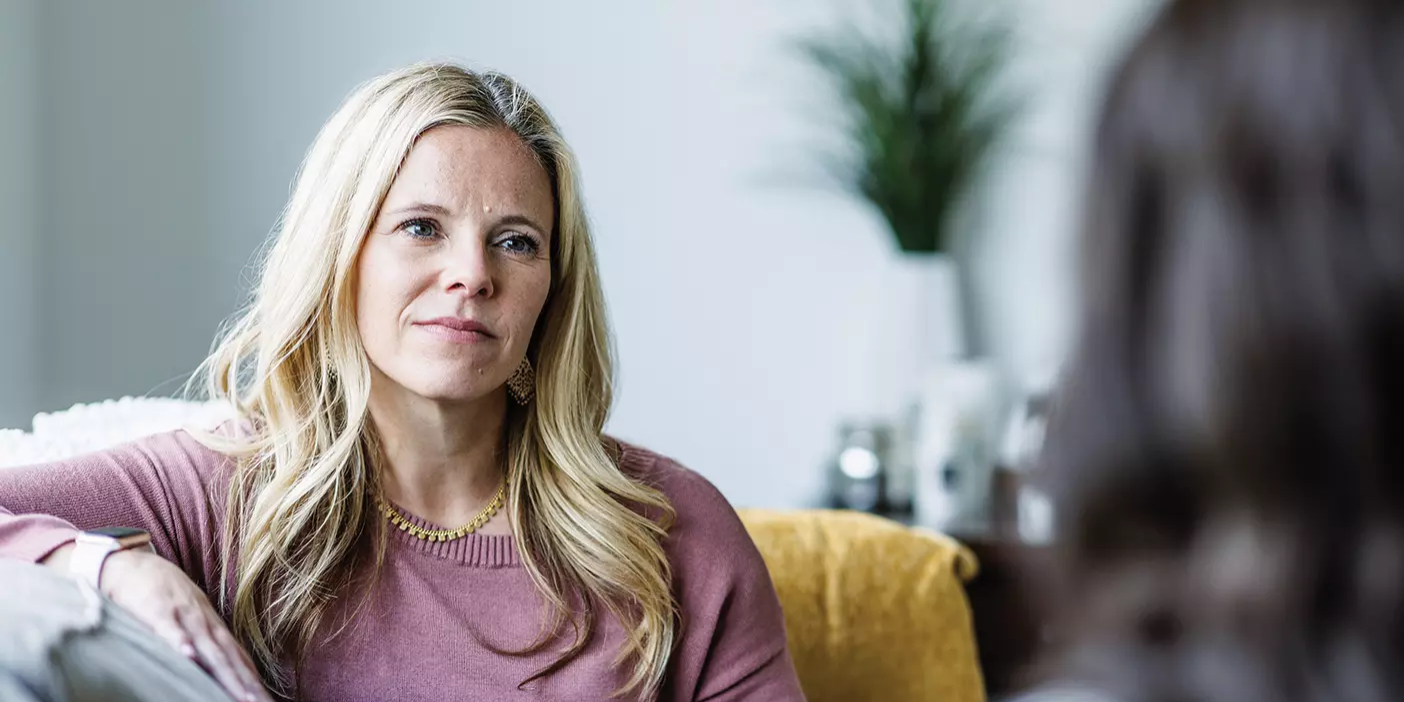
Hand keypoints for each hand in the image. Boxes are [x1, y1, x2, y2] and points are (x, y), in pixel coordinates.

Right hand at [99, 549, 274, 701]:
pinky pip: (169, 628)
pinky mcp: (157, 609)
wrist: (134, 563)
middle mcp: (205, 622)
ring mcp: (184, 615)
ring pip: (207, 648)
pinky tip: (188, 656)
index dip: (253, 681)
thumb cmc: (164, 597)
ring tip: (240, 696)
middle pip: (230, 659)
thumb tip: (221, 671)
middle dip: (247, 685)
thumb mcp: (190, 620)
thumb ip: (205, 644)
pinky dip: (179, 641)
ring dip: (225, 672)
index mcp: (213, 627)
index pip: (239, 659)